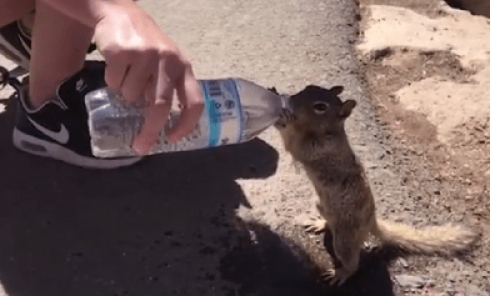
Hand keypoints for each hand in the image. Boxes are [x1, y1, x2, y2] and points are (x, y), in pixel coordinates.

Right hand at [93, 4, 203, 153]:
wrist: (120, 13)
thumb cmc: (147, 47)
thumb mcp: (167, 63)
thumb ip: (168, 88)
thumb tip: (160, 126)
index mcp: (183, 67)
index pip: (194, 102)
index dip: (186, 124)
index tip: (173, 138)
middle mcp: (168, 61)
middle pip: (161, 106)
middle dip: (150, 130)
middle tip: (141, 145)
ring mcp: (145, 56)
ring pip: (132, 96)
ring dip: (126, 95)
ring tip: (127, 77)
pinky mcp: (122, 52)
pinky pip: (114, 83)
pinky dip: (112, 82)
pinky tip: (117, 67)